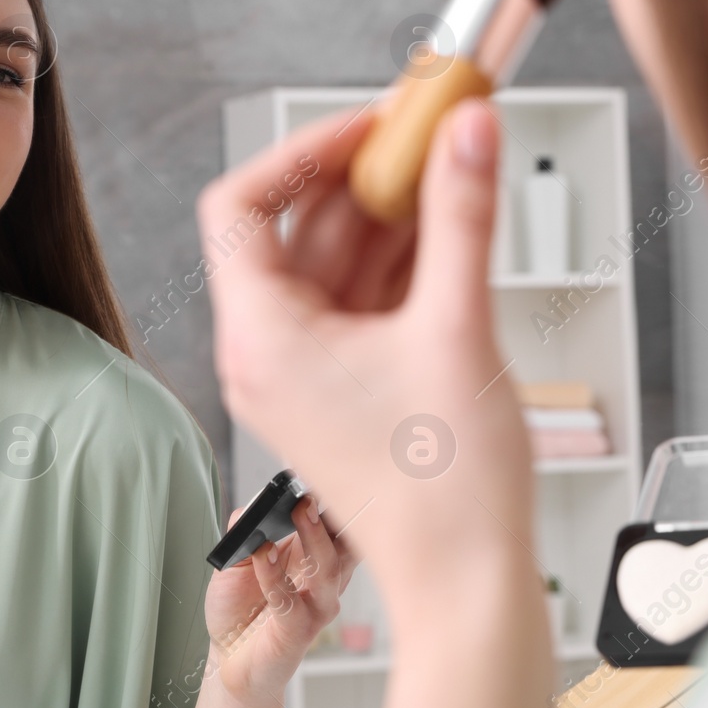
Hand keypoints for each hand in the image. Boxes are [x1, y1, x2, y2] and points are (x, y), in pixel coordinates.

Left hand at [196, 99, 535, 618]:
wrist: (467, 582)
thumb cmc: (444, 493)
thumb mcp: (457, 325)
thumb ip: (461, 214)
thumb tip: (465, 131)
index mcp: (260, 337)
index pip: (240, 205)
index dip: (303, 150)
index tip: (372, 124)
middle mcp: (268, 351)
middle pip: (299, 226)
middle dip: (367, 174)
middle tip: (431, 131)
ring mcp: (307, 371)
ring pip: (338, 261)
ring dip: (394, 212)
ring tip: (454, 167)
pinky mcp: (346, 385)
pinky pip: (363, 299)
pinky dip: (404, 261)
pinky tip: (453, 227)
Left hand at [204, 495, 357, 699]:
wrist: (230, 660)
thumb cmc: (240, 609)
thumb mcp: (236, 558)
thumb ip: (243, 529)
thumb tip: (255, 503)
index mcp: (316, 556)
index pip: (339, 522)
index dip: (338, 497)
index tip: (327, 468)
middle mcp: (324, 579)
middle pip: (346, 540)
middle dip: (339, 512)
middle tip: (322, 486)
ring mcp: (316, 606)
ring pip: (329, 568)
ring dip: (315, 537)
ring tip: (300, 512)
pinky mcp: (298, 631)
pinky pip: (290, 600)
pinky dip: (275, 575)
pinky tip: (263, 555)